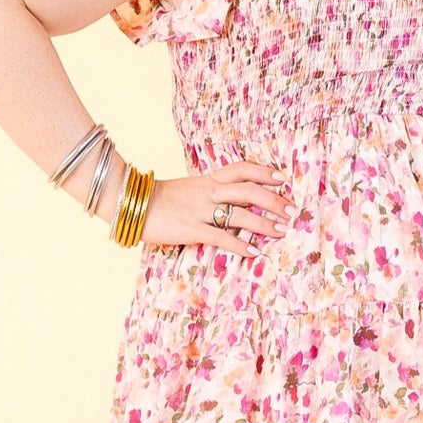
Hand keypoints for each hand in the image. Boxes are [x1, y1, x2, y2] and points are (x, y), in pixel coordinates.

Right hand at [142, 159, 295, 259]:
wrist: (131, 202)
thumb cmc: (161, 199)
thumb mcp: (189, 189)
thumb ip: (210, 192)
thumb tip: (232, 201)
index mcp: (208, 179)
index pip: (241, 169)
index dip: (264, 172)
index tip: (283, 178)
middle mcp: (208, 192)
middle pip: (249, 191)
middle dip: (274, 201)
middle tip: (292, 210)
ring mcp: (200, 211)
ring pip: (240, 215)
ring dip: (264, 224)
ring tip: (281, 231)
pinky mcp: (192, 230)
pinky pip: (221, 238)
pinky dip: (240, 246)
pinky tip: (255, 252)